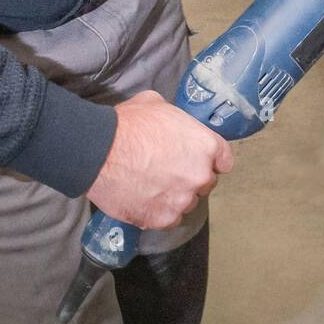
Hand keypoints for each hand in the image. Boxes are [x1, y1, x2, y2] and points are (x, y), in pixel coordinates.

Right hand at [86, 90, 233, 229]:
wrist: (99, 150)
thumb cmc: (128, 123)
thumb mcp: (157, 104)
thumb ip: (176, 118)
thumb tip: (171, 123)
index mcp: (206, 146)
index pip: (224, 160)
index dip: (211, 161)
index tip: (199, 162)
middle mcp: (200, 176)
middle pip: (205, 184)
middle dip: (190, 179)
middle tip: (168, 173)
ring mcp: (182, 200)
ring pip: (187, 203)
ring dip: (175, 198)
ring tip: (152, 187)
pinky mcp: (161, 218)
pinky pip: (168, 219)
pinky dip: (158, 213)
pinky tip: (144, 201)